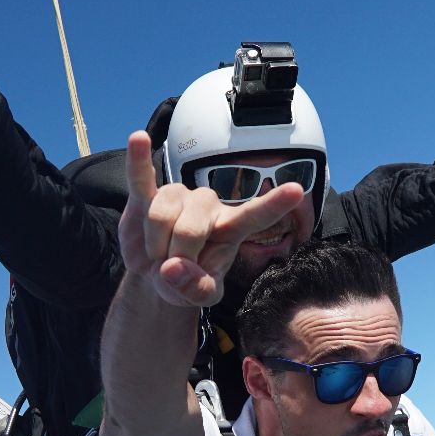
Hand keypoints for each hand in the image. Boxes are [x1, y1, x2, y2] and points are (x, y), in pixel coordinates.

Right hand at [119, 132, 304, 307]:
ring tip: (158, 253)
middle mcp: (208, 205)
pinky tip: (139, 139)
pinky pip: (141, 176)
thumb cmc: (189, 280)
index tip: (296, 190)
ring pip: (161, 216)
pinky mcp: (146, 195)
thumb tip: (172, 268)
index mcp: (230, 228)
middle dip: (177, 257)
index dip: (274, 203)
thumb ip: (197, 290)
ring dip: (154, 245)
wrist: (156, 275)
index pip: (256, 214)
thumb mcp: (202, 296)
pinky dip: (138, 159)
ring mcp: (178, 196)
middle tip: (173, 270)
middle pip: (191, 229)